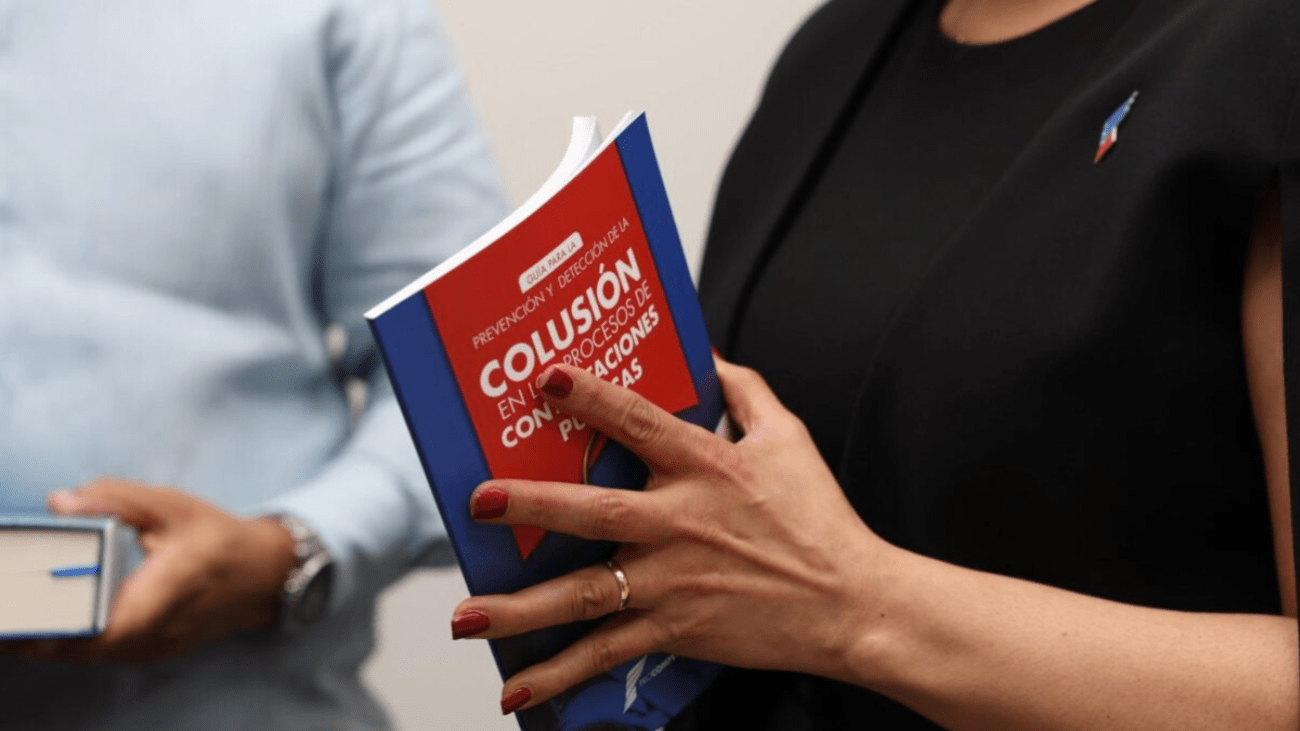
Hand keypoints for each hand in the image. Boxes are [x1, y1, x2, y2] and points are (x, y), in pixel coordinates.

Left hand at [2, 478, 296, 664]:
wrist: (265, 575)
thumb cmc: (220, 538)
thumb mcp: (172, 506)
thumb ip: (115, 497)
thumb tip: (58, 502)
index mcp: (167, 592)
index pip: (100, 627)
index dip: (50, 626)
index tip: (15, 609)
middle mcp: (158, 632)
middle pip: (78, 647)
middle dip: (31, 630)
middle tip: (5, 605)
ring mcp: (152, 649)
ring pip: (82, 655)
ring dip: (44, 636)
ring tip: (13, 611)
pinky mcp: (146, 652)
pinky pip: (95, 652)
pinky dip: (65, 638)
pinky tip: (41, 618)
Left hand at [452, 358, 893, 713]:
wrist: (852, 604)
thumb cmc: (820, 519)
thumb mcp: (789, 438)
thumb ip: (746, 390)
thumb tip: (708, 353)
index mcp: (706, 465)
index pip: (640, 421)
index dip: (593, 397)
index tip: (548, 380)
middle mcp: (680, 522)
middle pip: (594, 511)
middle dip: (532, 505)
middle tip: (478, 502)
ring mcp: (673, 581)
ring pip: (584, 594)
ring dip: (521, 608)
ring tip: (465, 616)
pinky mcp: (676, 629)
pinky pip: (607, 653)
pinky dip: (560, 674)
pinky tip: (515, 689)